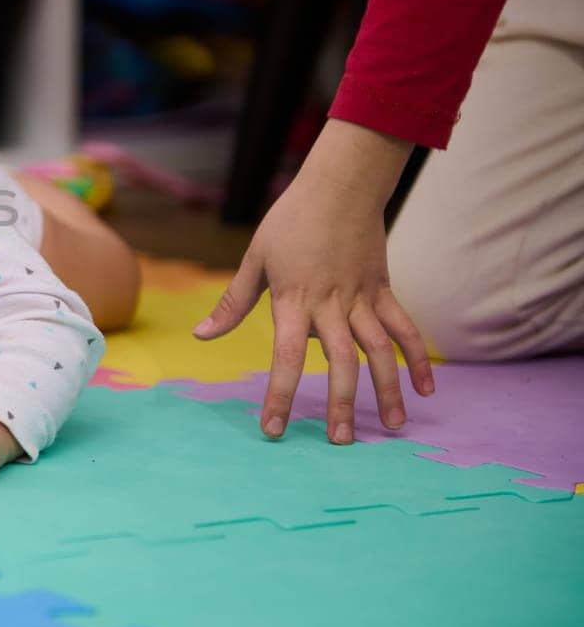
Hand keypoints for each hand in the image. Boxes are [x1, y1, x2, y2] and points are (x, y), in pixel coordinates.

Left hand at [193, 120, 434, 443]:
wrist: (340, 184)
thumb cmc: (290, 221)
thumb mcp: (255, 259)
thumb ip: (232, 302)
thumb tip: (201, 336)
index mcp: (293, 299)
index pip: (285, 356)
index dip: (278, 394)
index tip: (272, 429)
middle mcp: (331, 304)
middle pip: (340, 361)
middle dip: (341, 403)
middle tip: (341, 442)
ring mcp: (362, 297)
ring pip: (379, 350)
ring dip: (387, 390)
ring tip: (392, 427)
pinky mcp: (384, 289)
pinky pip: (404, 328)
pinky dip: (417, 357)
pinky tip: (426, 389)